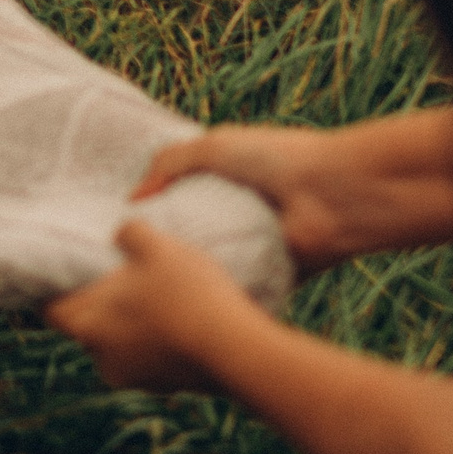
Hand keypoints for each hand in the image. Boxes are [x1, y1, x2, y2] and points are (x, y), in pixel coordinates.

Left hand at [45, 220, 259, 393]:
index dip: (57, 292)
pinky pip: (152, 357)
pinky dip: (159, 340)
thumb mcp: (156, 246)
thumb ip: (129, 233)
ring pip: (122, 344)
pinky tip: (183, 319)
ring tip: (160, 297)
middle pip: (90, 328)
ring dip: (134, 324)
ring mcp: (137, 379)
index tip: (66, 276)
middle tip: (124, 280)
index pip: (54, 312)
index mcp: (89, 327)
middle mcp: (105, 360)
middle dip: (103, 306)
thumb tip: (122, 234)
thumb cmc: (187, 294)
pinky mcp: (167, 387)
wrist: (238, 350)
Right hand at [130, 126, 369, 275]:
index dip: (152, 208)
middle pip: (191, 232)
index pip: (179, 195)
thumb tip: (133, 200)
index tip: (117, 226)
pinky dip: (221, 295)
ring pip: (211, 263)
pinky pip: (239, 288)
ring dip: (190, 274)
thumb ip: (168, 163)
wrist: (335, 196)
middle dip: (164, 246)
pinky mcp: (271, 274)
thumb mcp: (213, 146)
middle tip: (124, 266)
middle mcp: (237, 212)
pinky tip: (185, 308)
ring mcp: (254, 244)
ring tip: (147, 292)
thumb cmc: (277, 160)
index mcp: (225, 178)